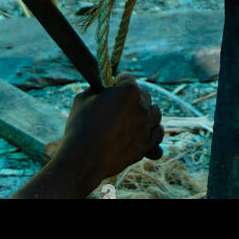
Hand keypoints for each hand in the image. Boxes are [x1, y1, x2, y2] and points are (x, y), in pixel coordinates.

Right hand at [33, 79, 162, 196]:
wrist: (83, 160)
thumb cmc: (81, 126)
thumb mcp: (84, 98)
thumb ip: (98, 90)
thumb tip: (102, 88)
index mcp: (129, 90)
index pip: (126, 78)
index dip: (115, 83)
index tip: (109, 90)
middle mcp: (142, 106)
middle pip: (143, 95)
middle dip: (131, 98)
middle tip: (117, 107)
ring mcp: (146, 126)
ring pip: (155, 113)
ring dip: (146, 113)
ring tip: (132, 119)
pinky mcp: (146, 145)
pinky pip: (157, 134)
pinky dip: (152, 132)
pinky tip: (143, 132)